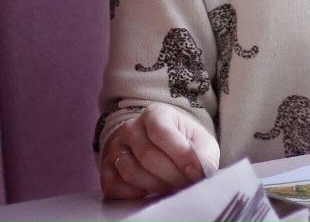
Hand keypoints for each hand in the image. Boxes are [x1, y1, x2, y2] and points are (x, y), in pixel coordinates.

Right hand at [99, 103, 219, 199]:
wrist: (156, 144)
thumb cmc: (181, 143)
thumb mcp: (199, 141)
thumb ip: (203, 154)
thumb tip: (199, 171)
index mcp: (156, 114)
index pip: (162, 133)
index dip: (180, 155)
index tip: (195, 172)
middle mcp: (131, 128)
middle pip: (148, 156)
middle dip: (171, 176)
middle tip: (185, 185)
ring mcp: (116, 147)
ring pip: (130, 172)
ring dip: (154, 186)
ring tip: (170, 188)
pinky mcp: (106, 168)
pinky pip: (113, 185)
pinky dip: (131, 194)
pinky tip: (147, 192)